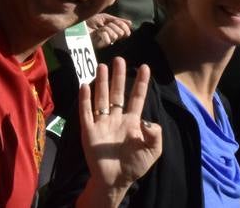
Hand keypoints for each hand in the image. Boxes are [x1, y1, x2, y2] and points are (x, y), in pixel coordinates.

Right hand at [78, 58, 161, 197]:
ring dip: (101, 83)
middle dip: (118, 76)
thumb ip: (155, 133)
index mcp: (133, 121)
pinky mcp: (89, 132)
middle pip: (117, 93)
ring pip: (101, 99)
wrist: (115, 181)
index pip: (137, 97)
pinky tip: (85, 86)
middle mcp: (117, 119)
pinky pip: (86, 114)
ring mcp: (102, 124)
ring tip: (102, 66)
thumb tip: (148, 121)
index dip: (141, 83)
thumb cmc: (135, 165)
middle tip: (120, 59)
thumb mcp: (153, 149)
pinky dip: (85, 100)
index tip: (145, 67)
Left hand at [86, 14, 132, 50]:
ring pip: (115, 36)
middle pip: (121, 33)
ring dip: (107, 29)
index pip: (125, 31)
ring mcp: (105, 42)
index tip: (119, 22)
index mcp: (113, 30)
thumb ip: (118, 21)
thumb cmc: (90, 20)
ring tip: (99, 28)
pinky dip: (103, 34)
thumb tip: (131, 23)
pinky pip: (107, 40)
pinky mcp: (99, 45)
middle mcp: (111, 37)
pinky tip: (97, 33)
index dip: (124, 26)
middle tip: (106, 24)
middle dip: (114, 26)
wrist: (78, 23)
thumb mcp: (105, 18)